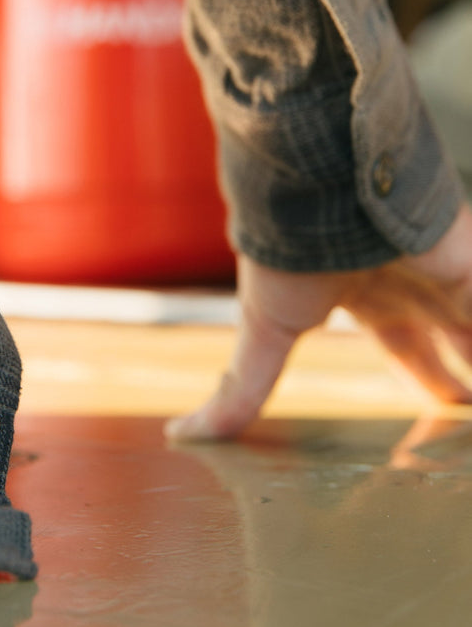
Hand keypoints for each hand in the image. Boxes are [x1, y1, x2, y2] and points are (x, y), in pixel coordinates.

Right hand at [165, 203, 471, 440]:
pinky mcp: (468, 264)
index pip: (402, 344)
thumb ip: (243, 386)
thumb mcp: (264, 328)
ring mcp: (441, 269)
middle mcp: (408, 279)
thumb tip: (184, 434)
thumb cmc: (280, 250)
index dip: (423, 376)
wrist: (308, 192)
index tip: (442, 409)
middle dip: (466, 376)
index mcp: (363, 293)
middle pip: (452, 336)